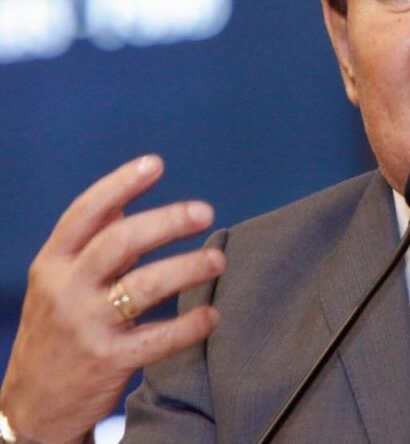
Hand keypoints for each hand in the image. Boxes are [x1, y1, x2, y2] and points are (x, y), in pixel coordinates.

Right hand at [0, 156, 224, 442]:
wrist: (32, 405)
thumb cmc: (57, 330)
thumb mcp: (57, 283)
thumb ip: (90, 246)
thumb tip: (125, 202)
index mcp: (52, 264)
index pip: (84, 214)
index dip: (119, 184)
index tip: (155, 163)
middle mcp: (65, 290)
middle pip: (119, 243)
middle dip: (166, 222)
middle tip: (205, 211)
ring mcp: (85, 326)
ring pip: (143, 287)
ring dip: (187, 268)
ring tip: (218, 260)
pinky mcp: (106, 362)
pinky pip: (157, 340)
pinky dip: (189, 325)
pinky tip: (212, 315)